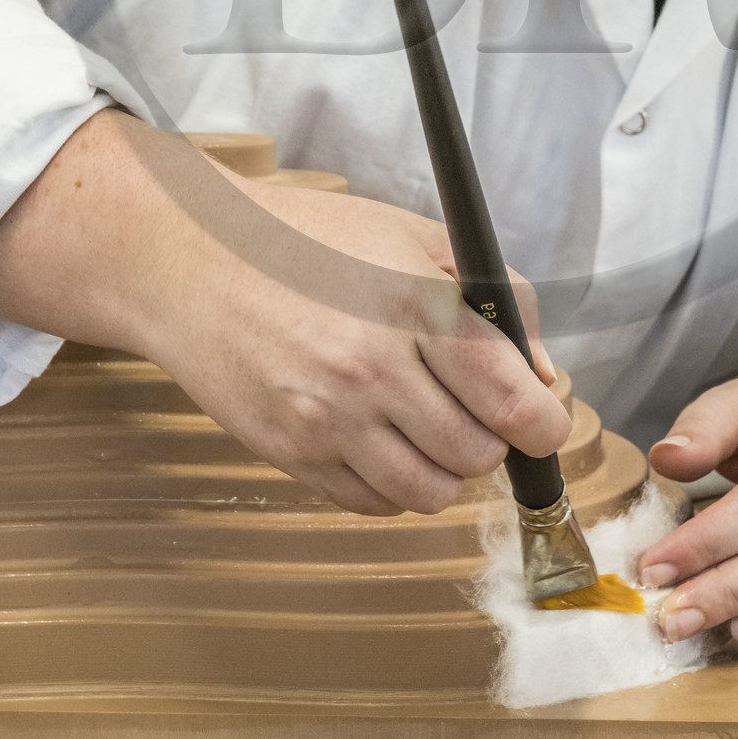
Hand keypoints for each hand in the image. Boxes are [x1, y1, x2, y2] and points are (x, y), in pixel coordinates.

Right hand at [0, 112, 570, 520]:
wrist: (191, 260)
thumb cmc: (305, 241)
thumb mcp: (410, 234)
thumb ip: (494, 295)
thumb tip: (543, 373)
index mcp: (414, 304)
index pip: (511, 398)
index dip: (546, 423)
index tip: (546, 422)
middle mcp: (373, 368)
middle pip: (477, 453)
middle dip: (493, 440)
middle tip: (478, 412)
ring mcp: (328, 418)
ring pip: (429, 492)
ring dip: (446, 470)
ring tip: (430, 429)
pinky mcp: (292, 452)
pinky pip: (372, 503)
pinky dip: (393, 485)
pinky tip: (383, 440)